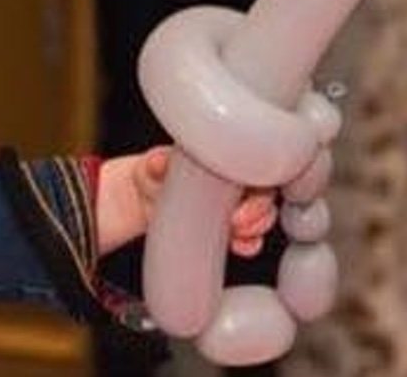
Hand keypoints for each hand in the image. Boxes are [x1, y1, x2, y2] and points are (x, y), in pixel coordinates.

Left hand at [95, 146, 277, 257]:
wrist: (141, 196)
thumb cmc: (154, 172)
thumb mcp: (153, 165)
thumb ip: (157, 162)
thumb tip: (158, 162)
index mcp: (223, 158)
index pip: (256, 166)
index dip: (257, 182)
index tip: (240, 197)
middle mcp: (235, 181)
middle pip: (265, 194)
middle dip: (259, 213)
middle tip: (236, 223)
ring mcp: (236, 205)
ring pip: (264, 216)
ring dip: (256, 230)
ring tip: (237, 236)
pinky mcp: (231, 227)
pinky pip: (252, 237)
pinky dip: (251, 244)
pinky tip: (242, 247)